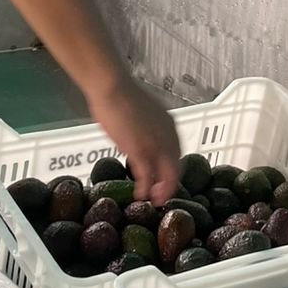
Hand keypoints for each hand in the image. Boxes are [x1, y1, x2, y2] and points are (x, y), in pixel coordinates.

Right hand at [88, 78, 180, 203]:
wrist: (112, 87)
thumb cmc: (121, 96)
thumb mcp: (140, 114)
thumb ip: (144, 128)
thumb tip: (137, 139)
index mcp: (169, 126)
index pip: (176, 154)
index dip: (171, 170)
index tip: (165, 180)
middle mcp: (168, 136)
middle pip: (175, 167)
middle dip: (170, 185)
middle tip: (162, 197)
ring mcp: (155, 144)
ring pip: (165, 174)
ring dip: (161, 190)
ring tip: (154, 200)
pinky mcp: (140, 149)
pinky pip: (146, 174)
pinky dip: (145, 187)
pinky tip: (140, 195)